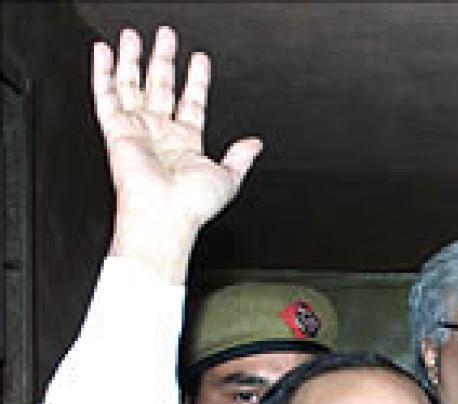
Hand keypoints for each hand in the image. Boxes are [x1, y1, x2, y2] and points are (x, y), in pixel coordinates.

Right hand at [95, 27, 261, 282]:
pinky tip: (104, 52)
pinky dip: (103, 72)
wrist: (165, 216)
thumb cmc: (192, 206)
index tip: (200, 59)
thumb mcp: (228, 178)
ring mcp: (138, 130)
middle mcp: (160, 134)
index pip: (192, 101)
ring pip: (133, 85)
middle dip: (163, 59)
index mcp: (186, 143)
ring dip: (134, 58)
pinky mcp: (117, 131)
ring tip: (136, 34)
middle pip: (161, 86)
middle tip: (166, 35)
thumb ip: (240, 158)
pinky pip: (106, 96)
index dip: (197, 79)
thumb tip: (256, 144)